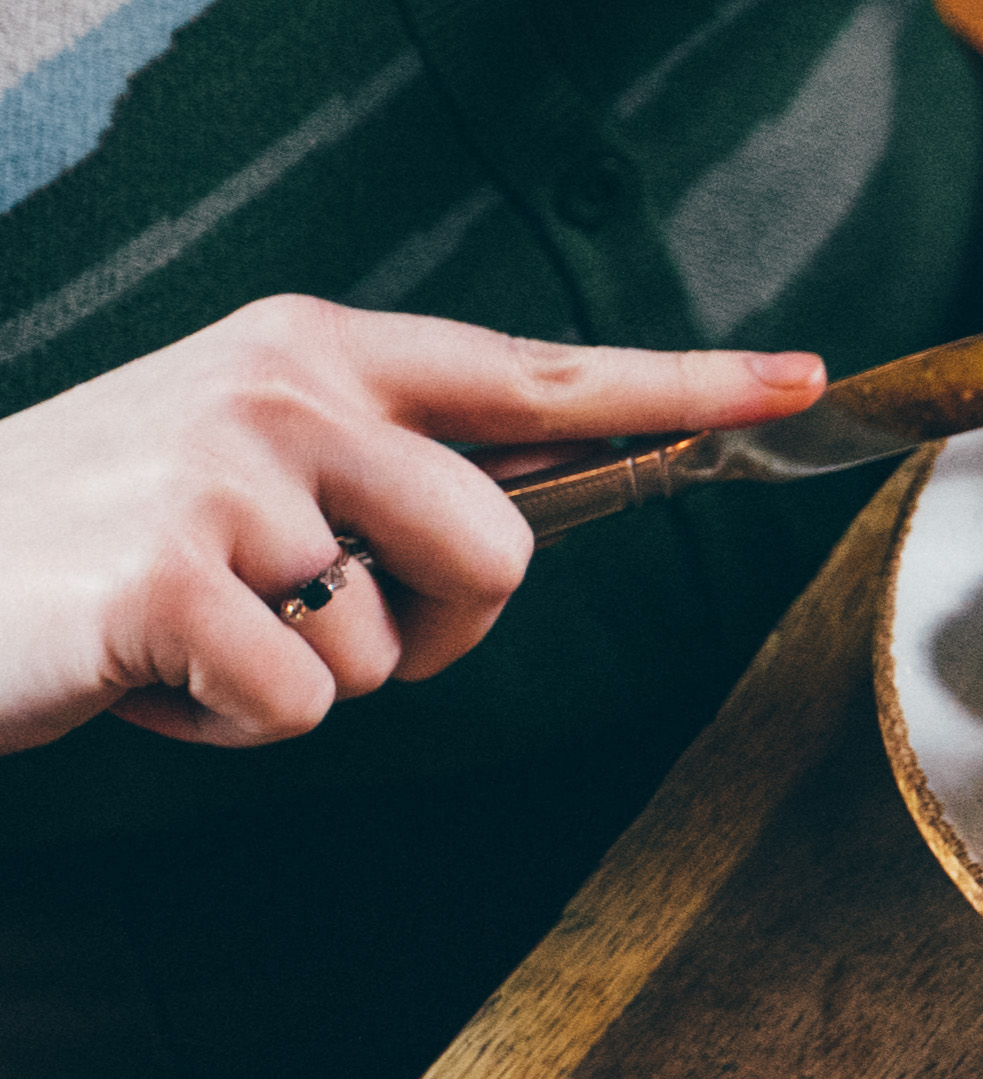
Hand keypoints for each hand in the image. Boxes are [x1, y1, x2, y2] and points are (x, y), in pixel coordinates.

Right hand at [0, 302, 822, 754]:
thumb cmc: (86, 537)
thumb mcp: (233, 462)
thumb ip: (374, 473)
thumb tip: (513, 526)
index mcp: (311, 350)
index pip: (534, 372)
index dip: (682, 383)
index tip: (800, 377)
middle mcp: (282, 392)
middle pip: (505, 552)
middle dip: (435, 629)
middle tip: (306, 623)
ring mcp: (225, 478)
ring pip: (399, 644)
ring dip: (311, 676)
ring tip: (193, 632)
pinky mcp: (174, 583)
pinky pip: (307, 708)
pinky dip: (231, 728)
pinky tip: (145, 674)